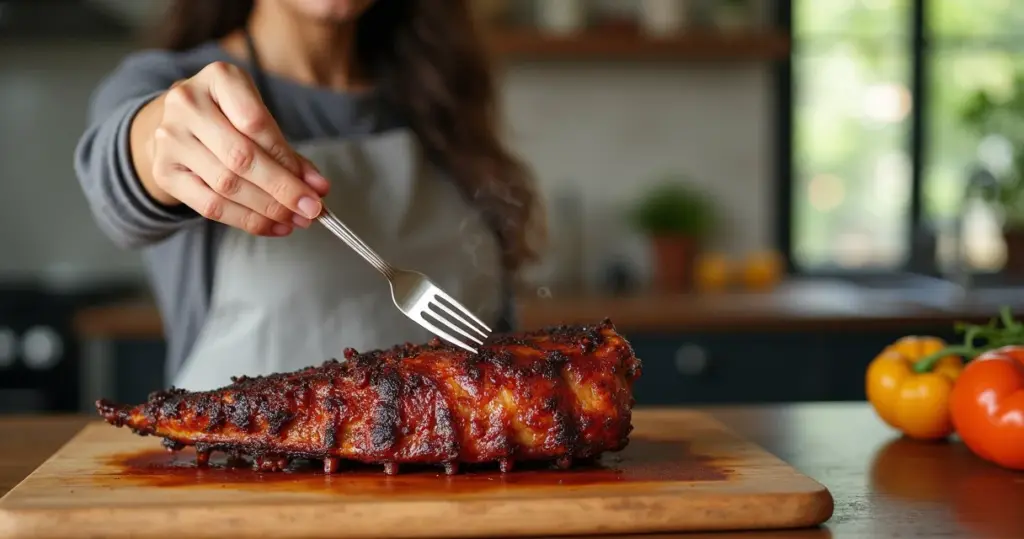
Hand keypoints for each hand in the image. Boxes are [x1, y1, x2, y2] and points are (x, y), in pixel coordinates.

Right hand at [148, 61, 328, 235]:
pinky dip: (247, 220)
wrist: (178, 123)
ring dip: (268, 209)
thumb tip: (318, 187)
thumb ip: (286, 150)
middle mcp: (187, 103)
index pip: (256, 123)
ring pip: (226, 185)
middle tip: (312, 210)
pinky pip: (210, 206)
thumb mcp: (257, 117)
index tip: (316, 186)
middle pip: (241, 157)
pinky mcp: (164, 172)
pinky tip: (273, 226)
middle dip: (283, 189)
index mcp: (218, 78)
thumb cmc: (228, 116)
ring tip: (296, 220)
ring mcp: (170, 138)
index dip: (287, 159)